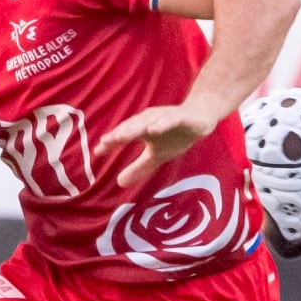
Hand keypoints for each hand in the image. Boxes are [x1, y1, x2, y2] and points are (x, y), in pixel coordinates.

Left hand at [94, 99, 221, 187]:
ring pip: (148, 122)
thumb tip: (119, 183)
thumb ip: (139, 167)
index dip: (111, 143)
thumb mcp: (156, 155)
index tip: (98, 152)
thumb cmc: (175, 135)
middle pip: (132, 127)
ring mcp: (165, 117)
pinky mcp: (181, 117)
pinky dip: (162, 124)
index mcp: (142, 128)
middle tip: (106, 142)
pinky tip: (154, 129)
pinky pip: (170, 120)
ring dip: (135, 128)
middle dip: (119, 134)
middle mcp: (150, 120)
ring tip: (123, 136)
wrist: (201, 118)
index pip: (123, 135)